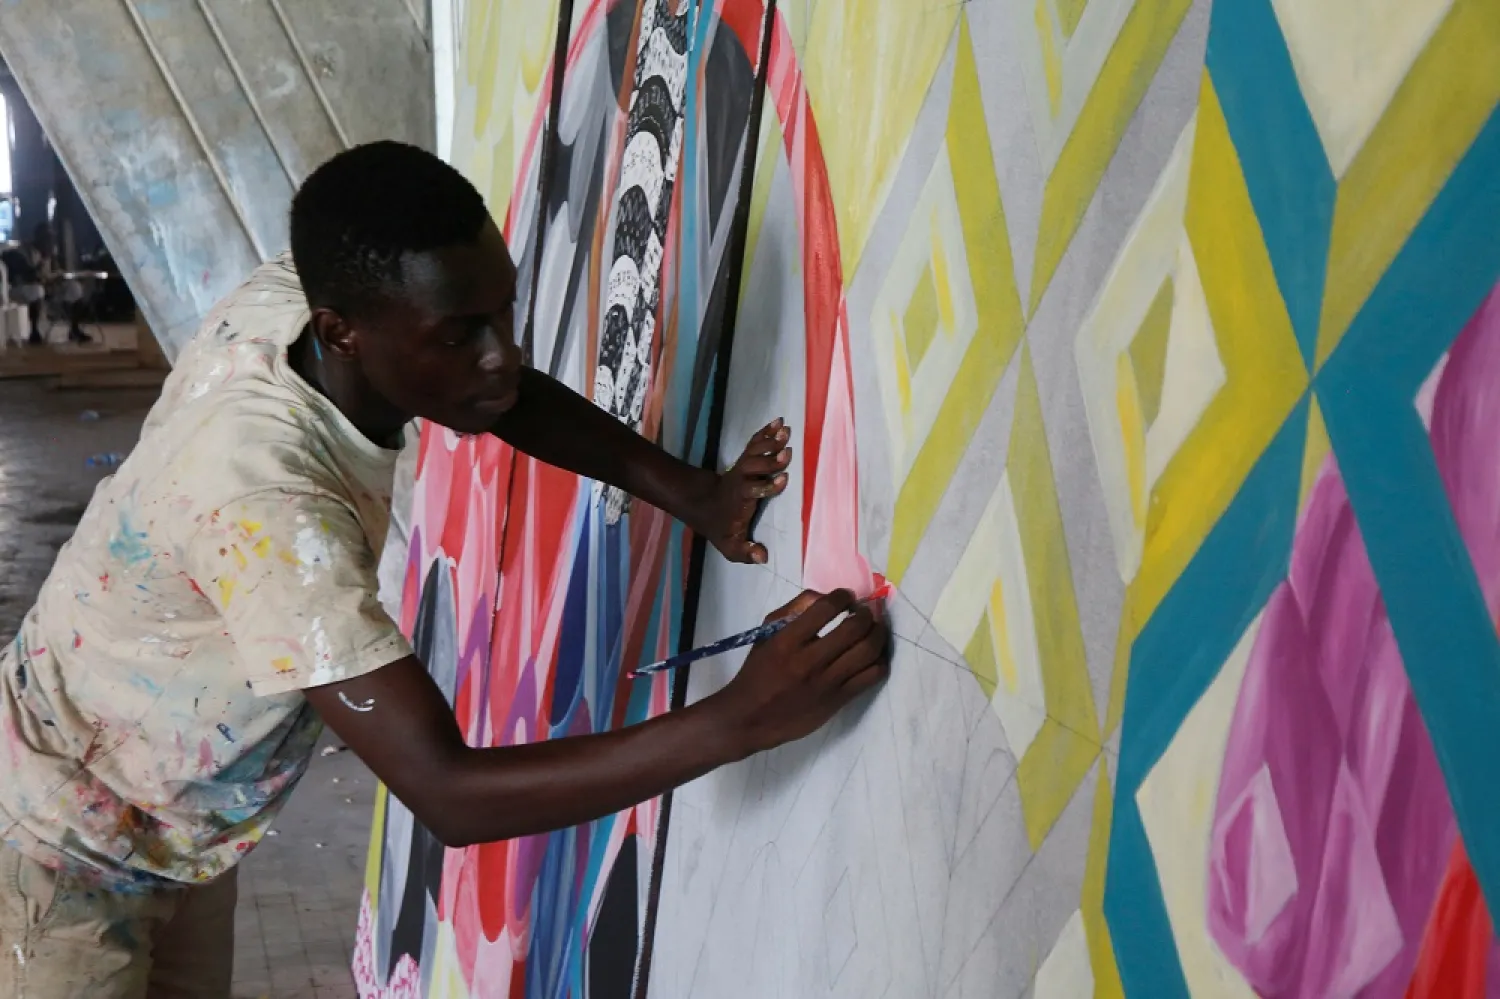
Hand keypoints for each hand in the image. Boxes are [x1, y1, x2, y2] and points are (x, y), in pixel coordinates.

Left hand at [695, 418, 791, 563]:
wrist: (701, 504)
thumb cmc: (721, 526)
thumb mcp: (729, 545)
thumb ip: (745, 552)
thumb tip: (763, 558)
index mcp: (740, 500)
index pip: (753, 491)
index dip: (767, 486)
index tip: (783, 479)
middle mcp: (741, 480)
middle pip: (754, 467)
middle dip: (770, 460)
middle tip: (788, 452)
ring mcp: (742, 468)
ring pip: (755, 451)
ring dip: (770, 441)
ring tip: (787, 430)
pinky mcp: (745, 459)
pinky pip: (755, 443)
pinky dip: (766, 432)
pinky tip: (779, 422)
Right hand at [706, 589, 890, 756]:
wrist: (752, 718)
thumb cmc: (758, 672)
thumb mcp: (767, 634)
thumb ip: (794, 609)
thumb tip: (825, 596)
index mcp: (787, 641)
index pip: (825, 608)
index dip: (843, 596)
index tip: (847, 596)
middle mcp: (809, 661)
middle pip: (854, 628)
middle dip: (866, 613)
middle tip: (865, 611)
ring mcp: (827, 683)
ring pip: (868, 651)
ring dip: (878, 633)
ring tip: (875, 628)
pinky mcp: (838, 700)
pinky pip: (871, 676)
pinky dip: (880, 660)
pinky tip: (875, 654)